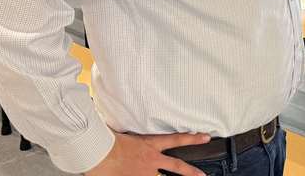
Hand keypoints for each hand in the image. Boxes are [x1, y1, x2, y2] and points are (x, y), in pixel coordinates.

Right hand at [85, 131, 210, 175]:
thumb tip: (132, 132)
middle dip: (191, 171)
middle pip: (176, 166)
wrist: (99, 151)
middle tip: (203, 175)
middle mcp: (151, 160)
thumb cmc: (108, 140)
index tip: (205, 137)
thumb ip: (135, 137)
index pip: (176, 139)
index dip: (192, 139)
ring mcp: (144, 173)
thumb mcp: (126, 134)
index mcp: (150, 144)